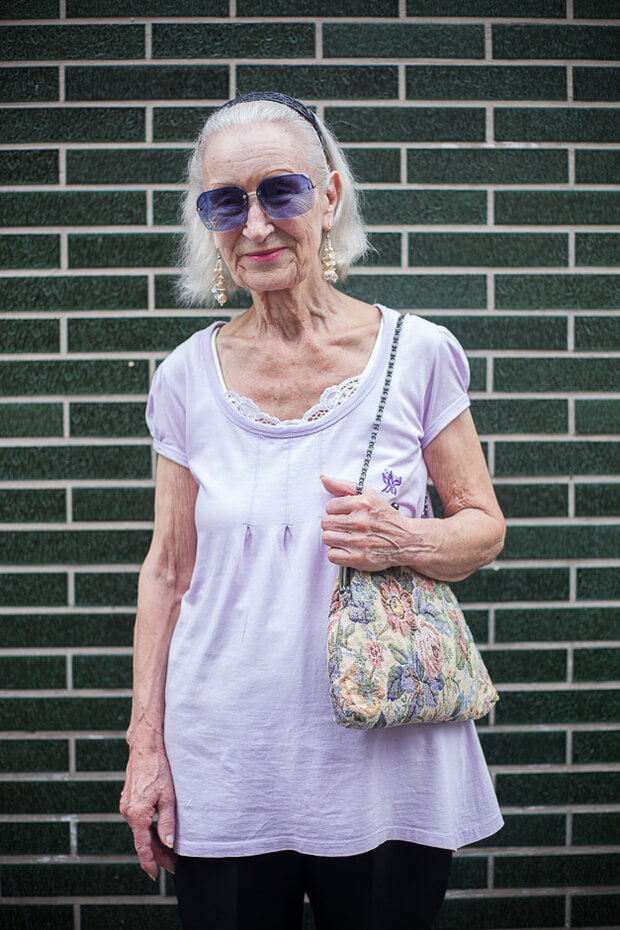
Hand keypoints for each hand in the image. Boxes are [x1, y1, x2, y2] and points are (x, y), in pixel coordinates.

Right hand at [120, 743, 176, 879]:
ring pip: (140, 831)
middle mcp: (127, 812)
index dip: (151, 863)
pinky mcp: (128, 800)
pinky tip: (159, 832)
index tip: (157, 875)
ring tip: (170, 850)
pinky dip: (148, 829)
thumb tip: (169, 844)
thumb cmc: (158, 769)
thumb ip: (166, 822)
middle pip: (142, 841)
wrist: (145, 748)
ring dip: (153, 842)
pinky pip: (138, 821)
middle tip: (173, 864)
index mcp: (137, 815)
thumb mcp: (167, 797)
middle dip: (157, 854)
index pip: (142, 847)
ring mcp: (126, 806)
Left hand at [320, 474, 422, 570]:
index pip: (330, 506)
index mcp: (362, 503)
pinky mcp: (358, 558)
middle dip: (334, 524)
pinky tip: (347, 549)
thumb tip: (324, 480)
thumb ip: (345, 486)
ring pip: (326, 538)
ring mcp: (358, 541)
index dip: (336, 511)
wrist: (406, 540)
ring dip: (335, 538)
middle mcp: (359, 521)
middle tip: (346, 527)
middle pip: (326, 523)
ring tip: (347, 537)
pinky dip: (337, 553)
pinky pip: (332, 555)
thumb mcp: (369, 494)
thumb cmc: (385, 517)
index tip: (345, 515)